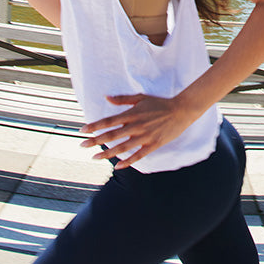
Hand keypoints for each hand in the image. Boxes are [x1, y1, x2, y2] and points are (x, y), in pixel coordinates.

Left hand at [80, 94, 198, 168]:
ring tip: (95, 157)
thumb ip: (123, 99)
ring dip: (108, 153)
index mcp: (132, 113)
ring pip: (122, 147)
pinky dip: (128, 161)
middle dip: (95, 140)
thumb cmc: (160, 102)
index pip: (109, 121)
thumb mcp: (141, 97)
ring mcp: (145, 136)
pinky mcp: (153, 144)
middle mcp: (136, 125)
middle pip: (112, 135)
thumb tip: (106, 97)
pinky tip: (118, 166)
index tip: (82, 130)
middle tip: (81, 145)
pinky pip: (139, 155)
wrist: (181, 110)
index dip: (95, 126)